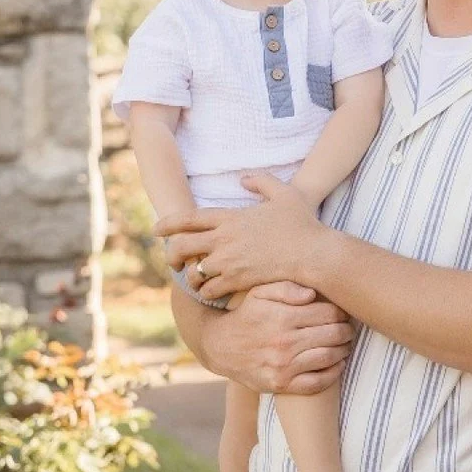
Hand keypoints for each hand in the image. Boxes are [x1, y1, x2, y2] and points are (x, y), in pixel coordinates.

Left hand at [157, 173, 326, 299]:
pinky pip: (210, 289)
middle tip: (172, 261)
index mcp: (231, 217)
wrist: (314, 254)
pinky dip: (207, 292)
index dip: (168, 224)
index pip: (189, 218)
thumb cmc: (303, 225)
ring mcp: (230, 261)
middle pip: (181, 246)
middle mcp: (224, 239)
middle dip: (171, 254)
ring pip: (193, 271)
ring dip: (190, 278)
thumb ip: (261, 181)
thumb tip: (242, 178)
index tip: (157, 230)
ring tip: (194, 281)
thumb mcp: (285, 194)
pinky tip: (212, 293)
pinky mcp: (238, 280)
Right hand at [189, 281, 352, 395]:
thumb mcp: (260, 292)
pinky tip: (337, 364)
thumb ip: (287, 288)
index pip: (329, 313)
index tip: (343, 313)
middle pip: (334, 335)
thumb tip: (313, 294)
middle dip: (347, 331)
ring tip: (345, 344)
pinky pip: (318, 382)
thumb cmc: (246, 315)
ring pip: (330, 357)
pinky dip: (333, 373)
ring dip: (344, 350)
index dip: (342, 312)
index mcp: (282, 317)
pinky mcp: (281, 384)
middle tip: (349, 329)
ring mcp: (283, 366)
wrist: (219, 346)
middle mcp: (284, 342)